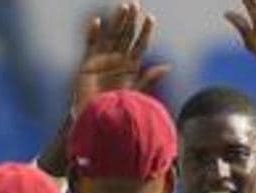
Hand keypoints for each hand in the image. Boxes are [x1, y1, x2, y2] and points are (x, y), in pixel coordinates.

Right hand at [73, 1, 169, 115]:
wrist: (99, 119)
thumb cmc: (118, 109)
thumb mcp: (136, 92)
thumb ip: (149, 77)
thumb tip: (168, 66)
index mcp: (130, 67)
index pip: (139, 45)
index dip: (145, 32)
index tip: (151, 19)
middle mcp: (117, 61)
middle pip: (125, 36)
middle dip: (131, 21)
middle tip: (136, 5)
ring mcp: (102, 61)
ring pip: (111, 37)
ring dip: (117, 22)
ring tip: (123, 7)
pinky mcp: (87, 64)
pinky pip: (91, 45)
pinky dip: (93, 34)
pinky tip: (98, 22)